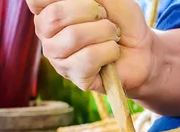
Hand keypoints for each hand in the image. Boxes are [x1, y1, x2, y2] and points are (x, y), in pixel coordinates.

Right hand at [27, 0, 154, 91]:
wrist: (143, 51)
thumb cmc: (122, 21)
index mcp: (49, 12)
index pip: (36, 0)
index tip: (90, 2)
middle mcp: (47, 35)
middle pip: (56, 15)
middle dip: (90, 11)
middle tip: (105, 17)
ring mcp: (59, 58)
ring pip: (74, 36)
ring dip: (104, 31)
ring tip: (113, 35)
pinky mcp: (75, 76)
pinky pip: (89, 58)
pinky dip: (109, 51)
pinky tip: (112, 54)